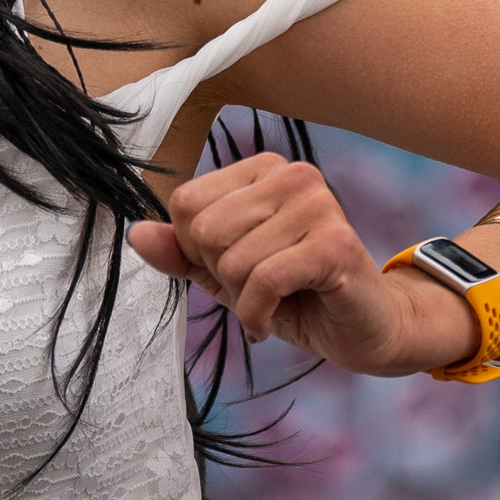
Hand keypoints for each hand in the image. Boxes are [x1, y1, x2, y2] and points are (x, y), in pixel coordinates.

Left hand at [128, 151, 475, 378]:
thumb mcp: (224, 274)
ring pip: (232, 260)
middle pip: (205, 230)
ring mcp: (320, 205)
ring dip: (243, 300)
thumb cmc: (294, 296)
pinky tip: (273, 320)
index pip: (186, 203)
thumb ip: (181, 252)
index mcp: (264, 169)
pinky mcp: (335, 244)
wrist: (363, 330)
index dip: (197, 250)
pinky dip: (257, 315)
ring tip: (273, 302)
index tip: (235, 267)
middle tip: (257, 288)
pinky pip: (263, 282)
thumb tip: (136, 232)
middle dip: (220, 275)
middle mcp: (294, 175)